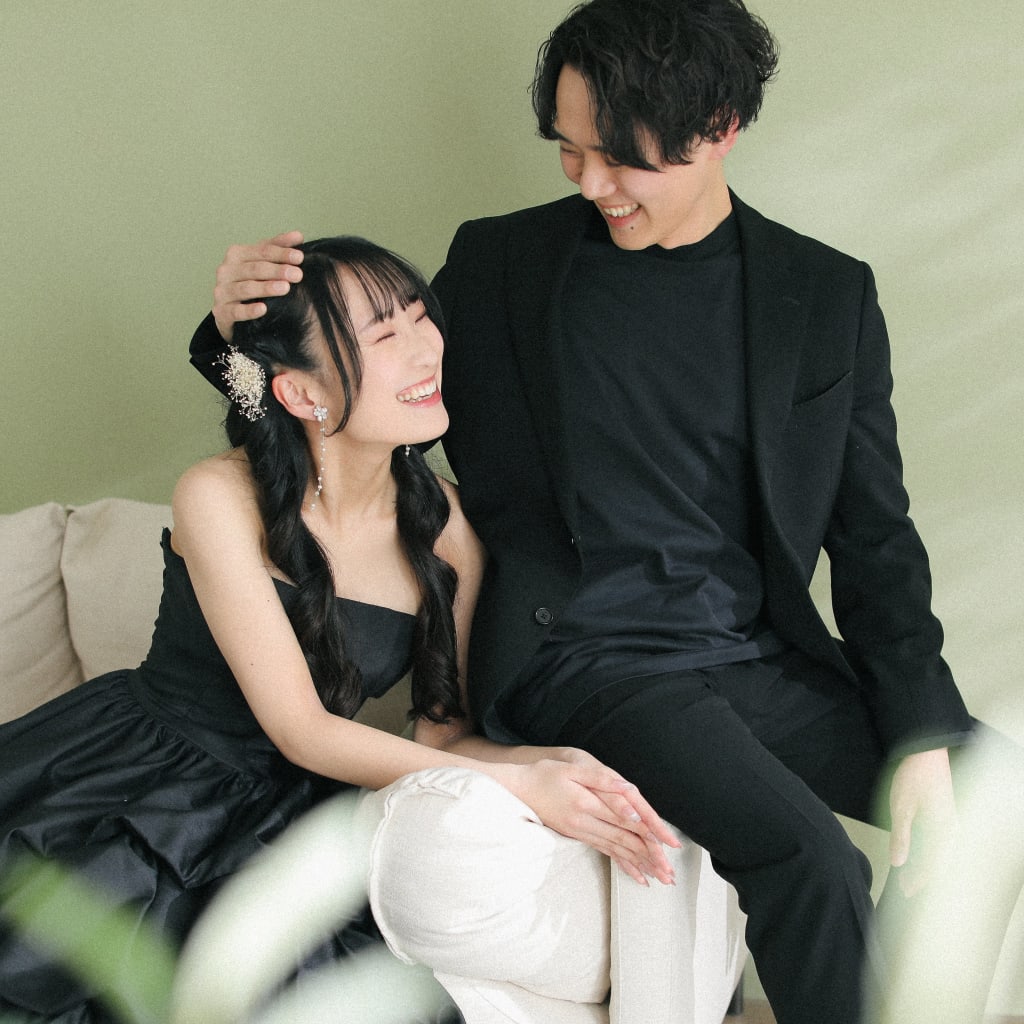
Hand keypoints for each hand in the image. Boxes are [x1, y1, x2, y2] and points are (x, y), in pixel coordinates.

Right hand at [212, 231, 305, 340]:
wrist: (229, 312)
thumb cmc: (248, 282)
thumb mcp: (262, 262)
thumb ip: (278, 248)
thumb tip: (299, 235)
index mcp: (237, 254)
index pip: (262, 251)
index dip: (281, 253)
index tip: (300, 257)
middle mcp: (226, 270)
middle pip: (255, 269)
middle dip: (277, 270)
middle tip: (297, 274)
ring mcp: (222, 291)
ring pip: (245, 288)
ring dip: (266, 288)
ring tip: (285, 288)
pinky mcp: (221, 312)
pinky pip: (236, 311)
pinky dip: (249, 310)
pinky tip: (263, 309)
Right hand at [502, 758, 678, 886]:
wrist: (517, 789)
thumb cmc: (544, 774)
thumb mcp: (572, 768)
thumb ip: (601, 779)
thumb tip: (627, 790)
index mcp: (587, 803)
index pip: (624, 819)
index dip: (647, 831)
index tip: (667, 845)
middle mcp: (585, 822)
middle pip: (623, 840)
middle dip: (649, 857)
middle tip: (670, 874)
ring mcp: (581, 831)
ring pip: (616, 850)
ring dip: (640, 864)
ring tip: (660, 879)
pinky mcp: (578, 834)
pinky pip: (604, 851)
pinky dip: (622, 863)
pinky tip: (637, 876)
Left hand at [888, 747, 956, 896]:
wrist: (927, 753)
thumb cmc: (915, 776)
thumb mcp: (901, 807)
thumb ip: (900, 836)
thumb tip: (898, 862)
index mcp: (943, 832)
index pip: (933, 866)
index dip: (918, 881)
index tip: (904, 892)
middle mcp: (952, 831)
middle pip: (941, 864)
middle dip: (925, 878)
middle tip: (907, 888)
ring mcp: (952, 824)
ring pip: (943, 856)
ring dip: (929, 867)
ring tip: (911, 876)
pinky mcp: (947, 817)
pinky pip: (943, 844)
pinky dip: (932, 854)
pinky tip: (919, 856)